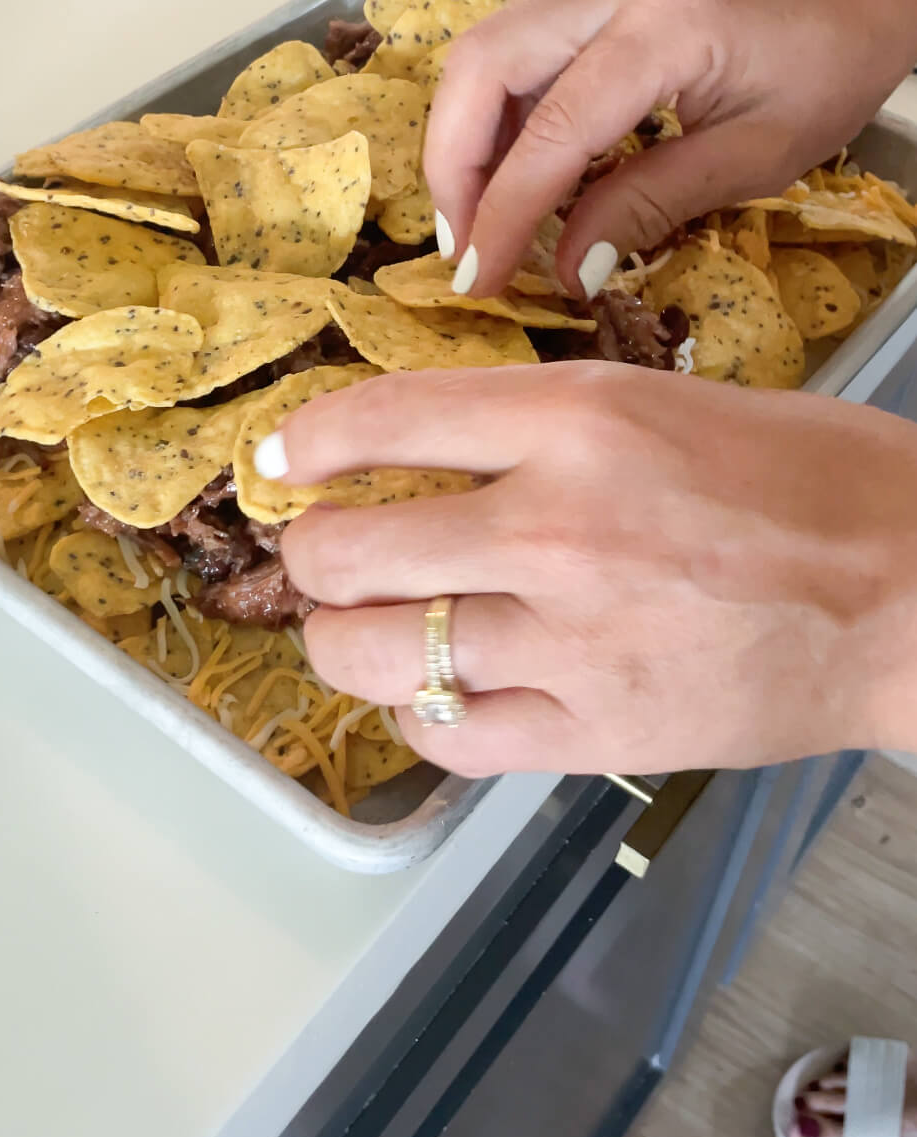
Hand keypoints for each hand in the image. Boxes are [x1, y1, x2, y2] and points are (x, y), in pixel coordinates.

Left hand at [276, 365, 916, 774]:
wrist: (915, 592)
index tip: (282, 456)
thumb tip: (416, 454)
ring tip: (355, 624)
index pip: (384, 420)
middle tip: (323, 550)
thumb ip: (534, 426)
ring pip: (375, 654)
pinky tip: (434, 689)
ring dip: (339, 639)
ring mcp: (571, 642)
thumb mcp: (660, 400)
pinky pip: (448, 737)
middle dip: (311, 552)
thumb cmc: (808, 481)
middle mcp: (556, 527)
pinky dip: (416, 714)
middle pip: (348, 551)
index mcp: (578, 419)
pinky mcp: (596, 736)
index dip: (308, 440)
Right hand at [426, 0, 916, 299]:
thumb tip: (568, 267)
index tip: (481, 279)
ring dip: (465, 139)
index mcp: (666, 27)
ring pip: (485, 51)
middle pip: (482, 66)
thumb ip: (652, 204)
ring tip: (480, 218)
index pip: (552, 130)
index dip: (505, 213)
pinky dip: (498, 114)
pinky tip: (516, 171)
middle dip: (453, 166)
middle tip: (464, 246)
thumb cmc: (833, 58)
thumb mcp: (758, 153)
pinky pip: (517, 47)